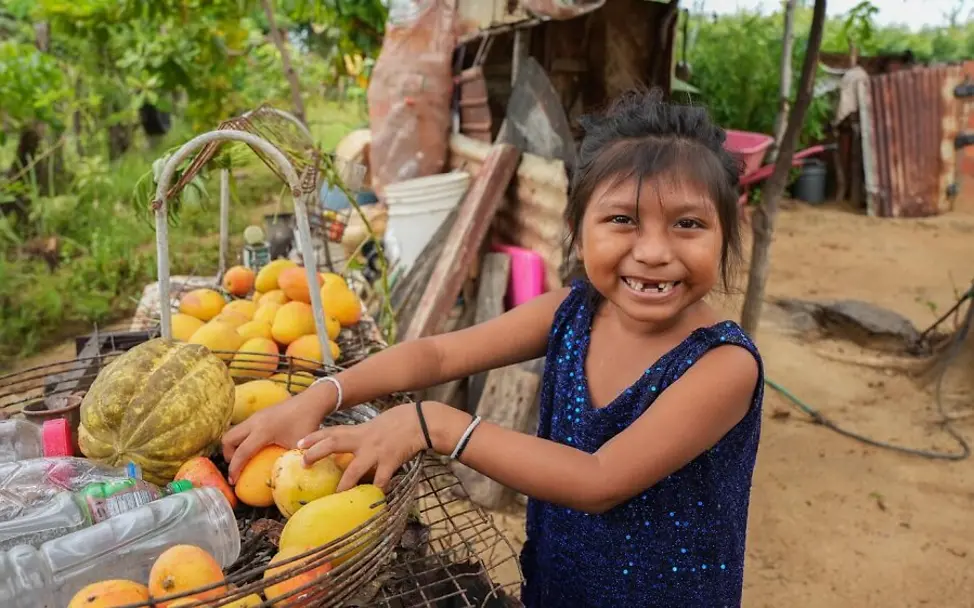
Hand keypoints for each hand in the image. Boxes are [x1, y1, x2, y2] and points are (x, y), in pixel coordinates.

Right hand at [222, 384, 336, 482]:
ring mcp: (255, 416)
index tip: (233, 482)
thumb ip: (287, 463)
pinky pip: (242, 428)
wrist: (312, 401)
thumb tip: (280, 481)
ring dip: (234, 446)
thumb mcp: (298, 447)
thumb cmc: (307, 423)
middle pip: (228, 439)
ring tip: (245, 459)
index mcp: (263, 431)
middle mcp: (254, 422)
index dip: (234, 468)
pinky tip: (255, 447)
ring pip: (234, 432)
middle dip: (229, 455)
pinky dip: (242, 439)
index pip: (241, 452)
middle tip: (238, 467)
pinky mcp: (259, 414)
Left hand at [296, 402, 429, 492]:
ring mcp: (376, 451)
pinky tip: (375, 499)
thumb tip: (346, 452)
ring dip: (344, 483)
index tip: (298, 443)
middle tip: (304, 462)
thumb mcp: (373, 428)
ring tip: (336, 495)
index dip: (314, 437)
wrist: (419, 421)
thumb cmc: (396, 425)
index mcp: (359, 432)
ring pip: (355, 469)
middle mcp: (363, 440)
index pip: (331, 432)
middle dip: (317, 452)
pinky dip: (378, 490)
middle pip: (334, 443)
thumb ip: (359, 439)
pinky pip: (381, 479)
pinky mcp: (390, 461)